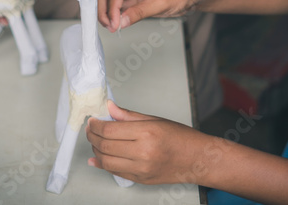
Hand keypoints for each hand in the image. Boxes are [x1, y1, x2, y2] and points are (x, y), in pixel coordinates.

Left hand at [86, 101, 211, 184]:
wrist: (197, 159)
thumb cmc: (181, 137)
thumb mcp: (155, 120)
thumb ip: (129, 115)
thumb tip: (110, 107)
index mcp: (147, 133)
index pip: (110, 130)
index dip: (96, 125)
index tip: (92, 120)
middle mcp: (143, 153)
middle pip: (105, 146)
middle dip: (92, 137)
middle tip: (90, 129)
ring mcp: (142, 169)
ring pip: (107, 161)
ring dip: (96, 151)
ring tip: (95, 141)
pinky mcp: (141, 180)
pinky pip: (115, 172)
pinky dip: (103, 165)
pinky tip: (97, 158)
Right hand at [98, 0, 207, 31]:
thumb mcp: (161, 4)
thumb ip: (139, 12)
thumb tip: (120, 22)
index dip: (111, 8)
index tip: (114, 24)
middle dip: (104, 9)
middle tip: (108, 27)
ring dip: (108, 12)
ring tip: (111, 27)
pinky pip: (120, 4)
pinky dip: (115, 13)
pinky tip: (116, 23)